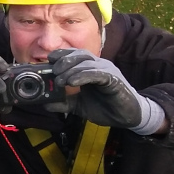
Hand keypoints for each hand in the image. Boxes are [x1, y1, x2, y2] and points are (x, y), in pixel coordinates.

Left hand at [45, 49, 166, 134]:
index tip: (48, 61)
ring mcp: (107, 71)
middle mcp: (99, 65)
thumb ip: (64, 103)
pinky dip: (83, 75)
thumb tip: (45, 104)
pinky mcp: (114, 79)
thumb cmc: (106, 108)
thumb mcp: (80, 106)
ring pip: (86, 62)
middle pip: (79, 55)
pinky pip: (97, 73)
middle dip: (63, 61)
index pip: (74, 54)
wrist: (128, 118)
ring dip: (71, 69)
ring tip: (60, 80)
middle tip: (53, 72)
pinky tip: (72, 82)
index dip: (61, 55)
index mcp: (91, 68)